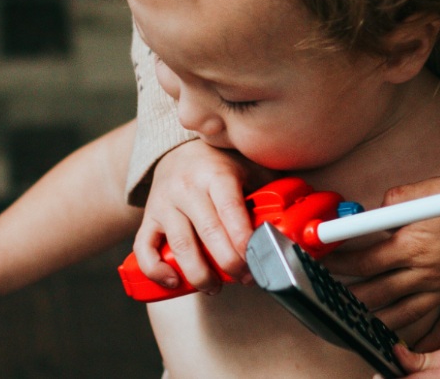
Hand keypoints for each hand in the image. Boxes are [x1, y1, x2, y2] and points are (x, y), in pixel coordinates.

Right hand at [134, 139, 270, 293]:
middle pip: (208, 232)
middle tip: (245, 278)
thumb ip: (269, 191)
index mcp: (215, 175)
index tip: (257, 259)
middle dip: (229, 263)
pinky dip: (155, 270)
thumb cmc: (219, 166)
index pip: (230, 209)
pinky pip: (144, 249)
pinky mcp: (148, 219)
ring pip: (179, 246)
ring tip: (215, 288)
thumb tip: (295, 221)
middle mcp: (187, 189)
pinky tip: (174, 282)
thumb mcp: (247, 167)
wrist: (177, 151)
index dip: (243, 238)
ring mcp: (164, 204)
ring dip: (199, 274)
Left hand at [325, 175, 439, 349]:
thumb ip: (397, 201)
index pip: (363, 260)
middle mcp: (425, 271)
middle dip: (349, 297)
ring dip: (378, 321)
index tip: (322, 262)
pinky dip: (430, 339)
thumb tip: (375, 210)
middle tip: (330, 301)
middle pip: (377, 292)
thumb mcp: (430, 190)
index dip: (337, 263)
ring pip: (404, 314)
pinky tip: (412, 348)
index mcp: (412, 243)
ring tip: (358, 325)